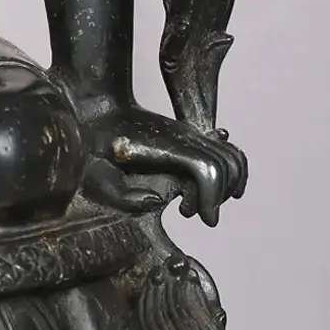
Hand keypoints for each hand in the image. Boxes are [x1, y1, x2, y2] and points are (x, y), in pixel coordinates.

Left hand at [80, 105, 246, 225]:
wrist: (100, 110)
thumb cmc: (94, 145)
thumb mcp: (96, 174)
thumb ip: (122, 196)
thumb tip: (157, 202)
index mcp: (165, 146)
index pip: (206, 168)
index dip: (211, 196)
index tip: (206, 220)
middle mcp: (185, 137)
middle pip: (224, 165)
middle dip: (216, 196)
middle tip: (188, 212)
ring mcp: (191, 134)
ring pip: (232, 157)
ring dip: (227, 185)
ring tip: (196, 204)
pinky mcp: (193, 136)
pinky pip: (228, 150)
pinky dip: (235, 170)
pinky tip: (223, 190)